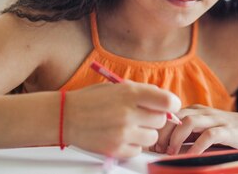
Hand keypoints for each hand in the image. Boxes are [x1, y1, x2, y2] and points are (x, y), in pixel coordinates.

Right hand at [64, 82, 180, 158]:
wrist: (66, 116)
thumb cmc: (92, 99)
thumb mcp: (118, 87)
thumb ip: (142, 93)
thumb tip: (166, 102)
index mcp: (130, 93)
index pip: (168, 102)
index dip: (171, 104)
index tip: (168, 106)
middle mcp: (128, 113)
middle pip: (161, 121)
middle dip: (154, 118)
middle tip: (142, 115)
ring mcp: (122, 133)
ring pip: (152, 137)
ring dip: (145, 132)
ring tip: (131, 126)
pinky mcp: (115, 149)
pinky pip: (138, 150)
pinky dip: (133, 144)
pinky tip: (122, 136)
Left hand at [151, 104, 237, 154]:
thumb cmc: (231, 133)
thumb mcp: (207, 131)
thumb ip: (190, 136)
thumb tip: (166, 149)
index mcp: (196, 111)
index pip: (170, 115)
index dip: (159, 130)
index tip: (152, 146)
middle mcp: (203, 112)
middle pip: (176, 116)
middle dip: (163, 134)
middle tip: (158, 150)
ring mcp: (216, 119)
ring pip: (189, 122)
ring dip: (176, 138)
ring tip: (171, 153)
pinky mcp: (228, 130)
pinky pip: (209, 135)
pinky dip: (198, 146)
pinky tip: (193, 156)